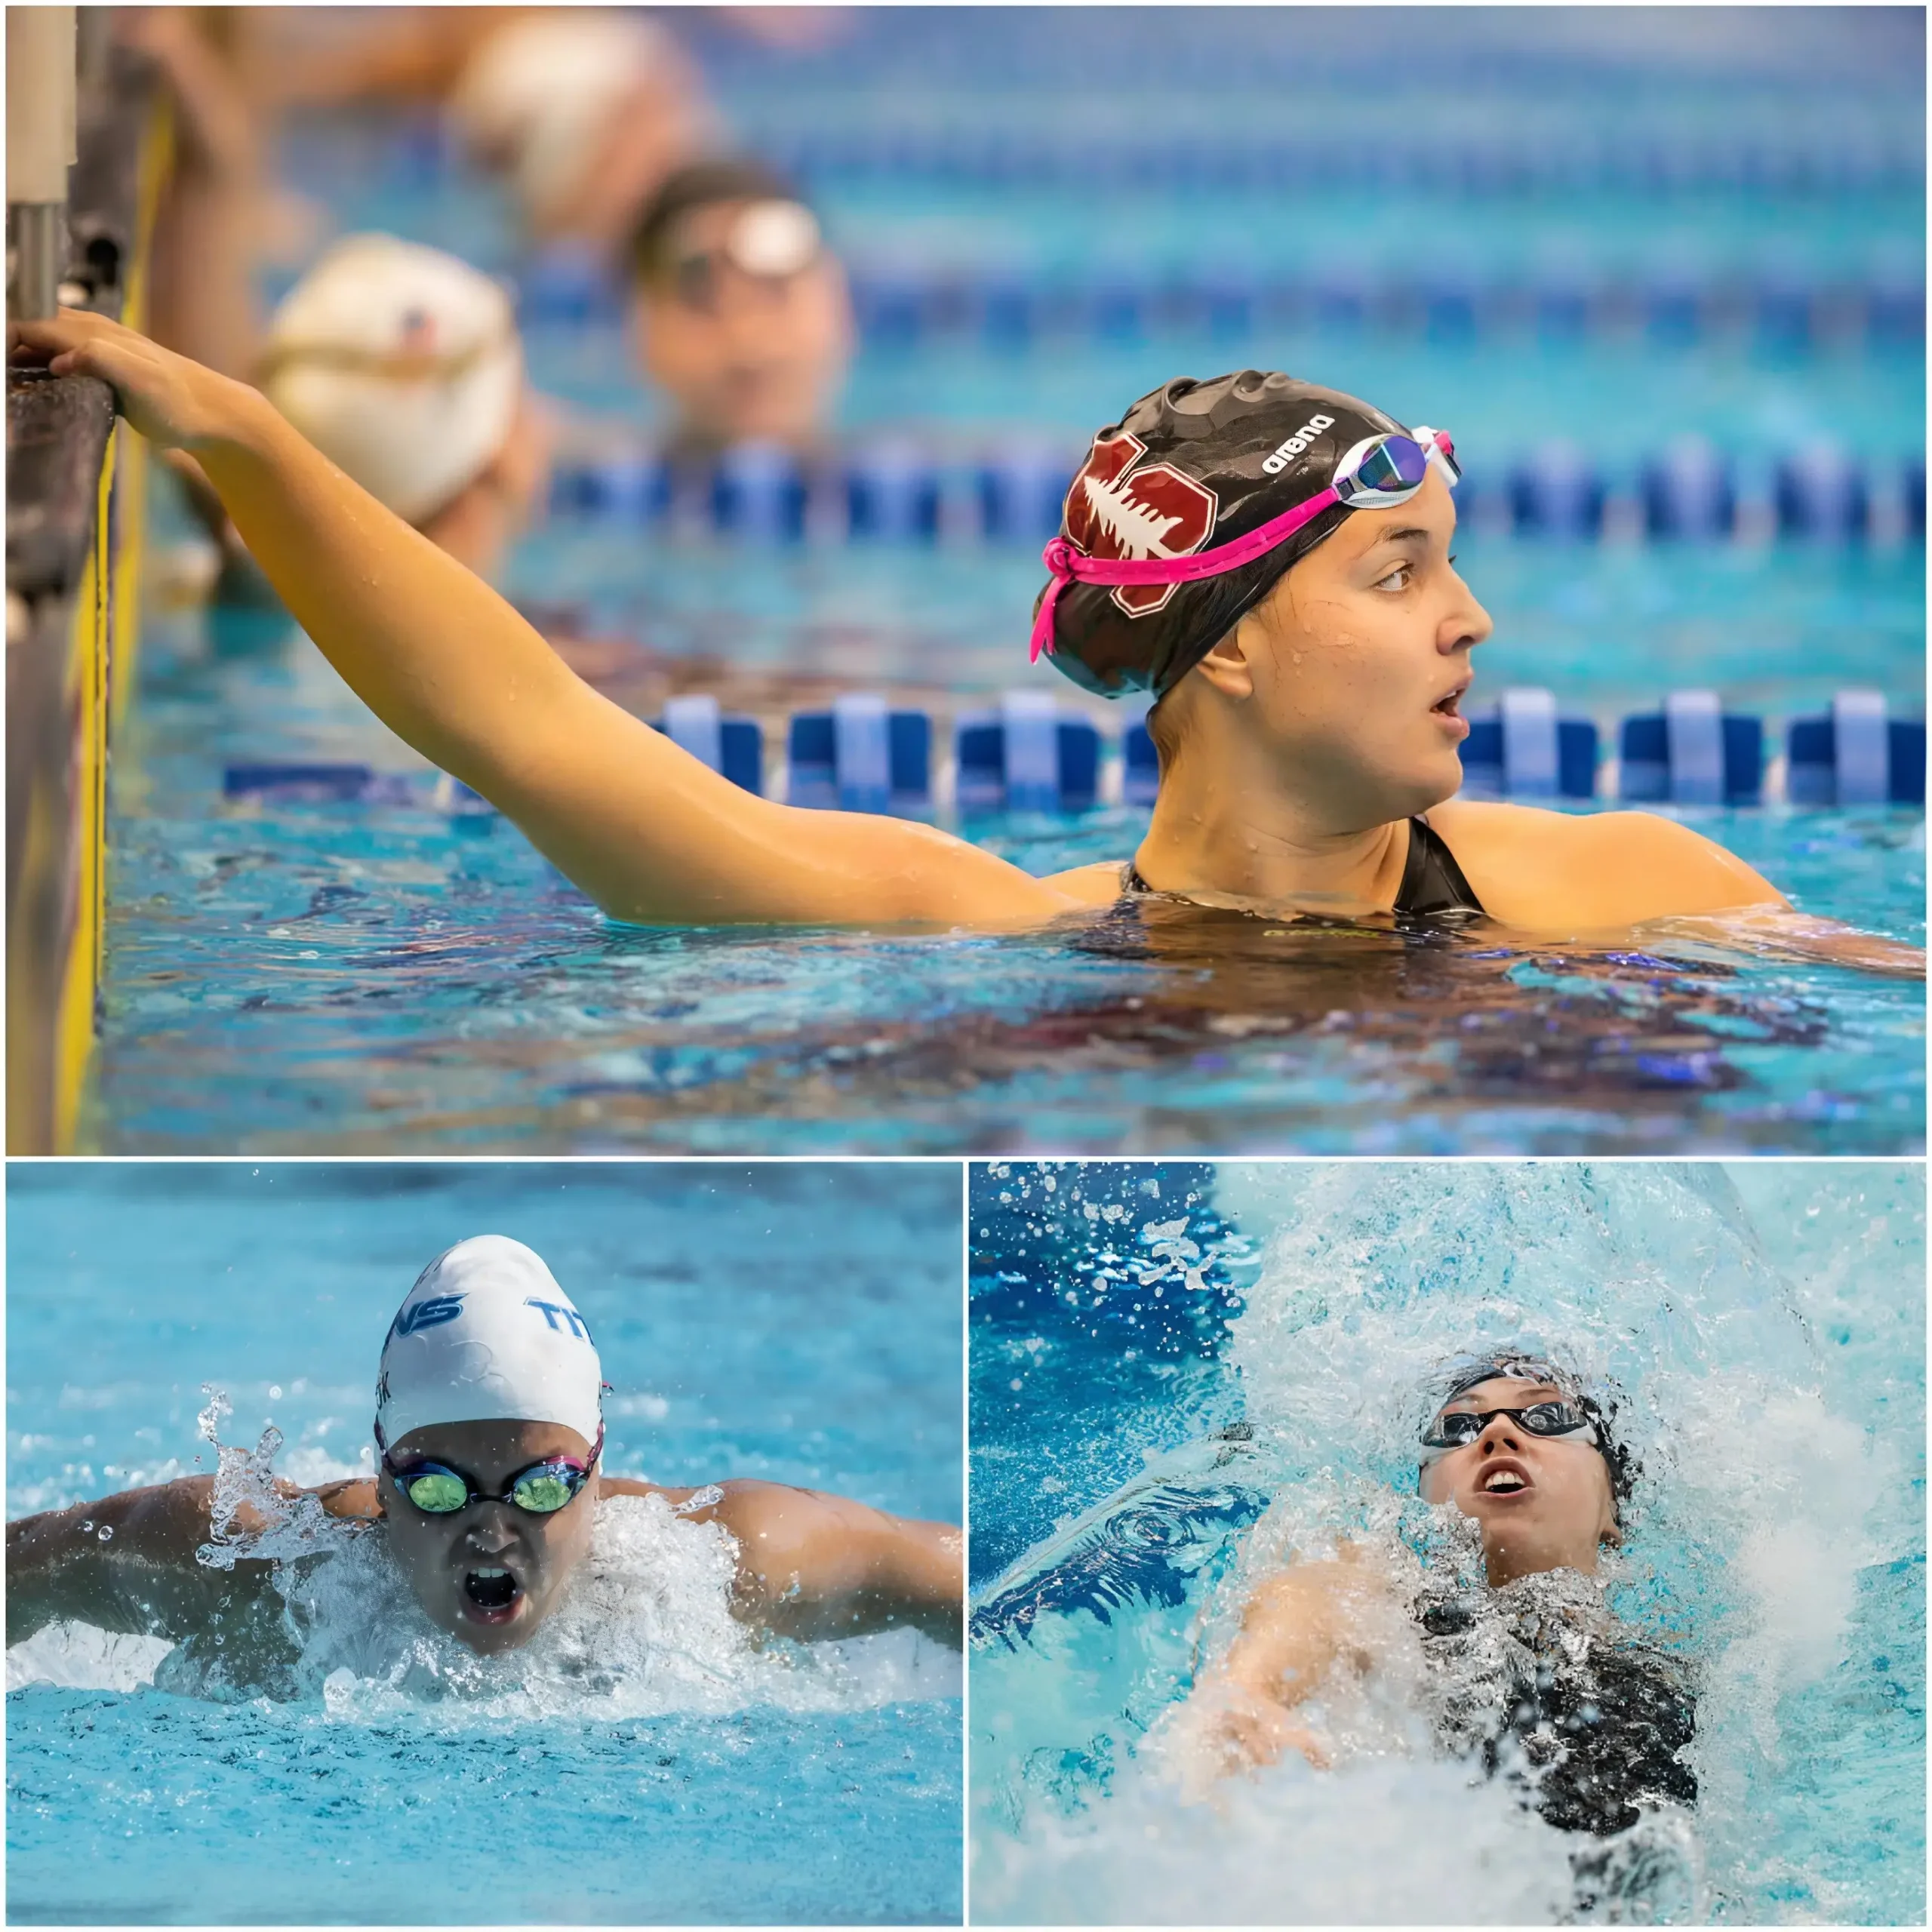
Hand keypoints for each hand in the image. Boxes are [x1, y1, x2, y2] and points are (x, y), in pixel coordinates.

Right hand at [8, 309, 263, 451]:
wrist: (216, 416)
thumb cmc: (181, 402)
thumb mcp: (141, 380)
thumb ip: (100, 359)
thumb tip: (60, 358)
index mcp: (92, 333)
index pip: (29, 325)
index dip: (5, 342)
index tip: (2, 373)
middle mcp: (92, 333)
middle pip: (32, 329)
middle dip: (10, 350)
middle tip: (9, 383)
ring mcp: (100, 349)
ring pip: (46, 343)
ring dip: (24, 359)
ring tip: (16, 386)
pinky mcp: (107, 370)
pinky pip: (63, 360)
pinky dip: (44, 370)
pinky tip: (41, 390)